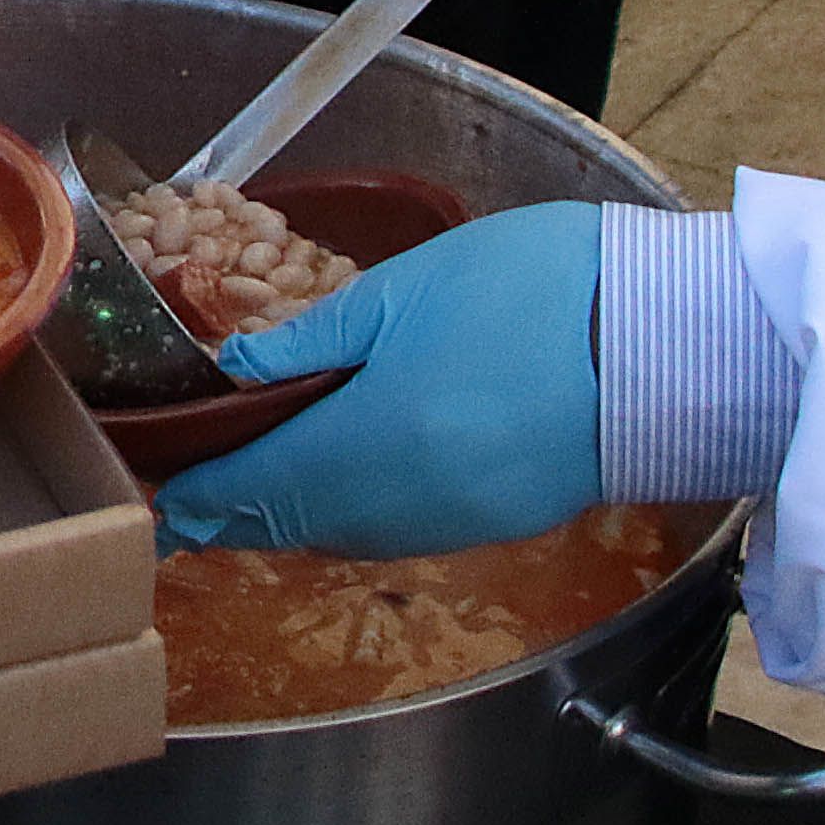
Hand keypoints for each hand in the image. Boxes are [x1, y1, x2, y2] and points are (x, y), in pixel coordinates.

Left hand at [153, 202, 605, 559]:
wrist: (670, 340)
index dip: (193, 498)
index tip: (154, 495)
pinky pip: (397, 531)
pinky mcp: (499, 521)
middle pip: (291, 524)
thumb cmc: (534, 291)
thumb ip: (314, 339)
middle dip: (236, 508)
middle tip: (188, 483)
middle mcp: (399, 506)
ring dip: (293, 514)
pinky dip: (352, 513)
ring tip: (253, 478)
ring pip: (342, 534)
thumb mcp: (405, 290)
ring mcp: (452, 523)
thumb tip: (236, 371)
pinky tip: (342, 477)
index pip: (249, 492)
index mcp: (364, 445)